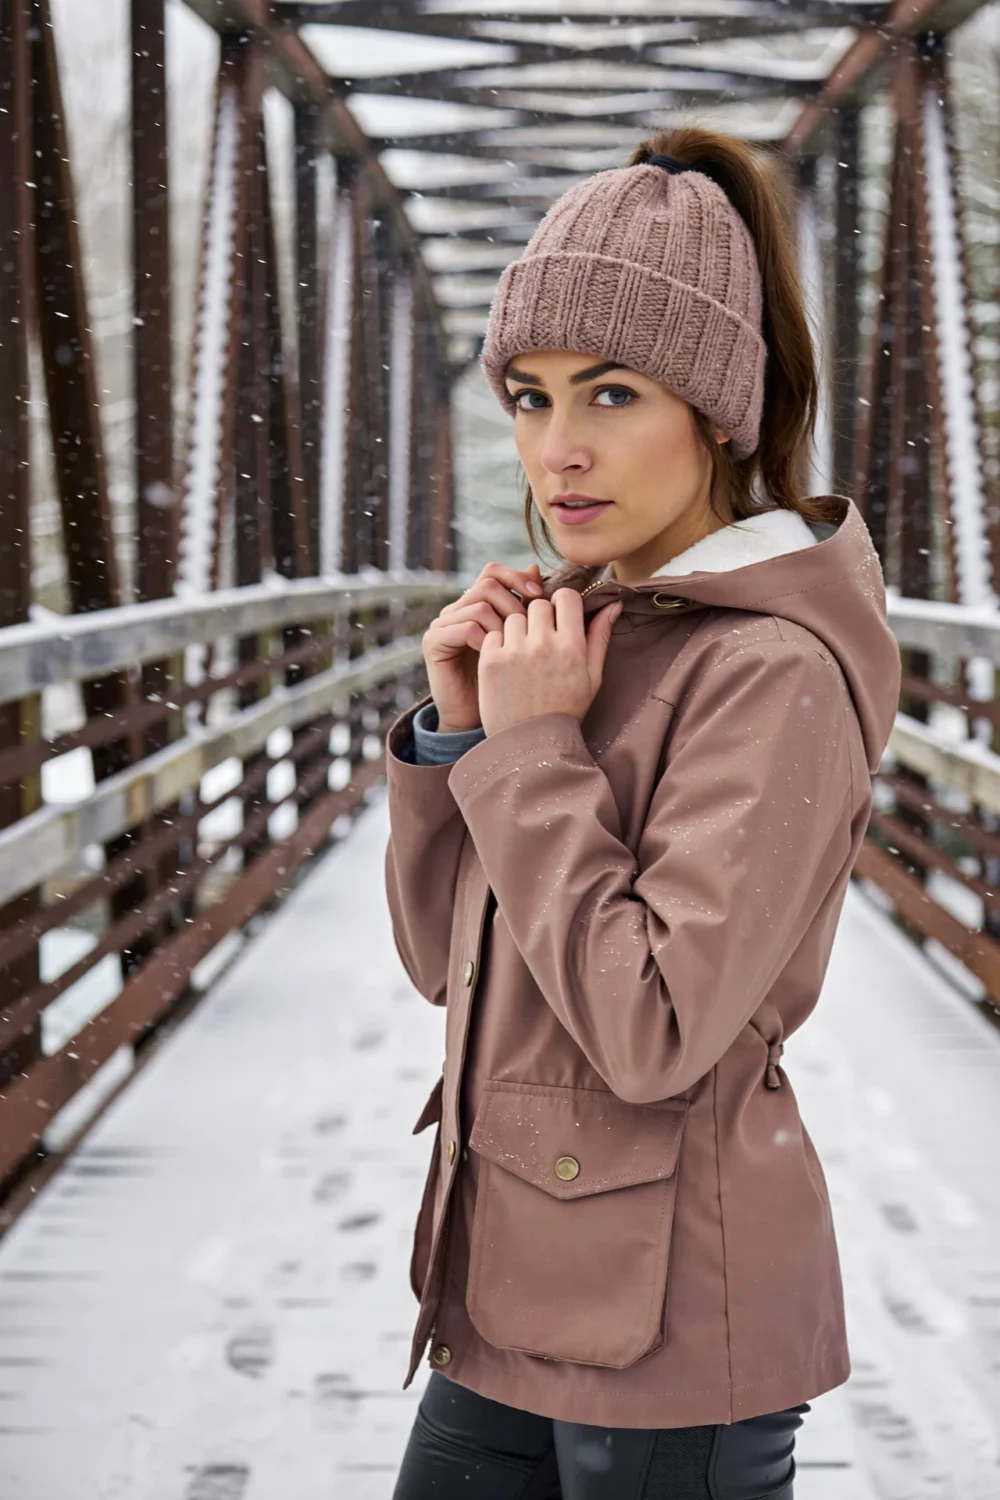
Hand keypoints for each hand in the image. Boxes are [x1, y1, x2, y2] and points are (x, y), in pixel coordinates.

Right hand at [422, 561, 544, 732]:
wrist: (481, 718)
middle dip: (514, 602)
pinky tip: (495, 657)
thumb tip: (536, 568)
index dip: (517, 577)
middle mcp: (457, 609)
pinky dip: (485, 639)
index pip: (494, 572)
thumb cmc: (507, 681)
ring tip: (513, 648)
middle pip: (487, 583)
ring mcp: (443, 624)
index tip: (540, 596)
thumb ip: (527, 605)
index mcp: (476, 603)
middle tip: (529, 628)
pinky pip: (465, 627)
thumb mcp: (522, 639)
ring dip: (502, 625)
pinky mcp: (434, 642)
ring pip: (479, 605)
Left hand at [478, 588, 621, 737]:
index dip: (563, 604)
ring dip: (518, 630)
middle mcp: (543, 644)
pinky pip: (493, 634)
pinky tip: (507, 665)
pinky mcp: (490, 660)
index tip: (560, 618)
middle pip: (539, 604)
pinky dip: (498, 644)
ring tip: (523, 655)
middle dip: (540, 618)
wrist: (530, 744)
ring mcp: (514, 651)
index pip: (566, 597)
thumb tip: (613, 605)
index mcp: (571, 646)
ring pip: (515, 617)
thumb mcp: (592, 677)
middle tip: (540, 640)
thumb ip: (600, 638)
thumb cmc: (565, 710)